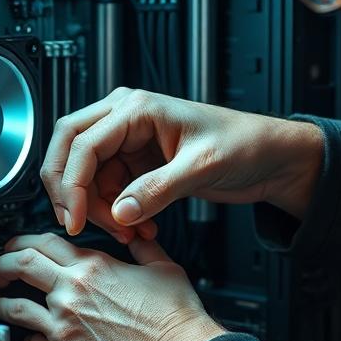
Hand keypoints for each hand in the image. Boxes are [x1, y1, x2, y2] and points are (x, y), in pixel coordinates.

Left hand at [0, 233, 225, 340]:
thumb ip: (143, 249)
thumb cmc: (176, 317)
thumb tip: (137, 237)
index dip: (22, 240)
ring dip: (1, 303)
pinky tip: (31, 340)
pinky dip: (28, 340)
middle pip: (19, 264)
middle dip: (0, 265)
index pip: (43, 241)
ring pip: (15, 305)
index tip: (16, 246)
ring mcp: (65, 321)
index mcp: (94, 265)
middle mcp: (73, 289)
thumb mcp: (163, 267)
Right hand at [42, 87, 323, 241]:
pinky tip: (138, 228)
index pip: (83, 143)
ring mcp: (130, 141)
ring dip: (97, 208)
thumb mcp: (202, 167)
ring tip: (126, 233)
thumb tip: (120, 211)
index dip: (72, 184)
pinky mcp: (137, 162)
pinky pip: (108, 188)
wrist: (271, 157)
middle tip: (77, 224)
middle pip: (69, 149)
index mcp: (138, 108)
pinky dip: (115, 212)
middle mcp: (126, 119)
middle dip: (69, 191)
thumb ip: (158, 190)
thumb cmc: (246, 144)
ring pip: (87, 175)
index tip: (74, 218)